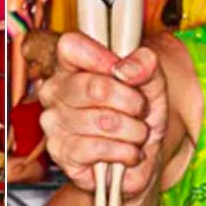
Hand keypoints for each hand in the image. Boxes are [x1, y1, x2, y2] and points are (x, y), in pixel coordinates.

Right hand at [38, 34, 168, 204]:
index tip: (125, 72)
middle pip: (95, 87)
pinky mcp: (60, 153)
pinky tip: (128, 152)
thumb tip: (126, 70)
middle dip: (132, 102)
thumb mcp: (152, 84)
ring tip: (136, 134)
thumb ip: (145, 65)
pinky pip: (98, 149)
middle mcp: (55, 91)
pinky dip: (125, 152)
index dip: (102, 57)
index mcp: (70, 65)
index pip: (71, 46)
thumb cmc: (137, 116)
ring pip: (103, 121)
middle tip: (140, 110)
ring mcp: (53, 123)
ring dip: (134, 131)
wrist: (140, 159)